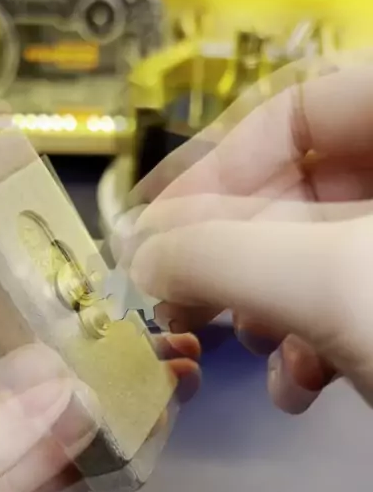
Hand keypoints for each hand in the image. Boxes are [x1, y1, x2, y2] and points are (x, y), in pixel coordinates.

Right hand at [114, 61, 372, 412]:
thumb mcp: (318, 279)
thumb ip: (214, 255)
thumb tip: (141, 257)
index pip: (294, 106)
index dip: (215, 163)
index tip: (156, 228)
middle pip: (295, 190)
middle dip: (229, 257)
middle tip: (174, 300)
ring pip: (315, 254)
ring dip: (264, 309)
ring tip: (242, 346)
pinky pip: (350, 298)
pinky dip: (312, 341)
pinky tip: (298, 386)